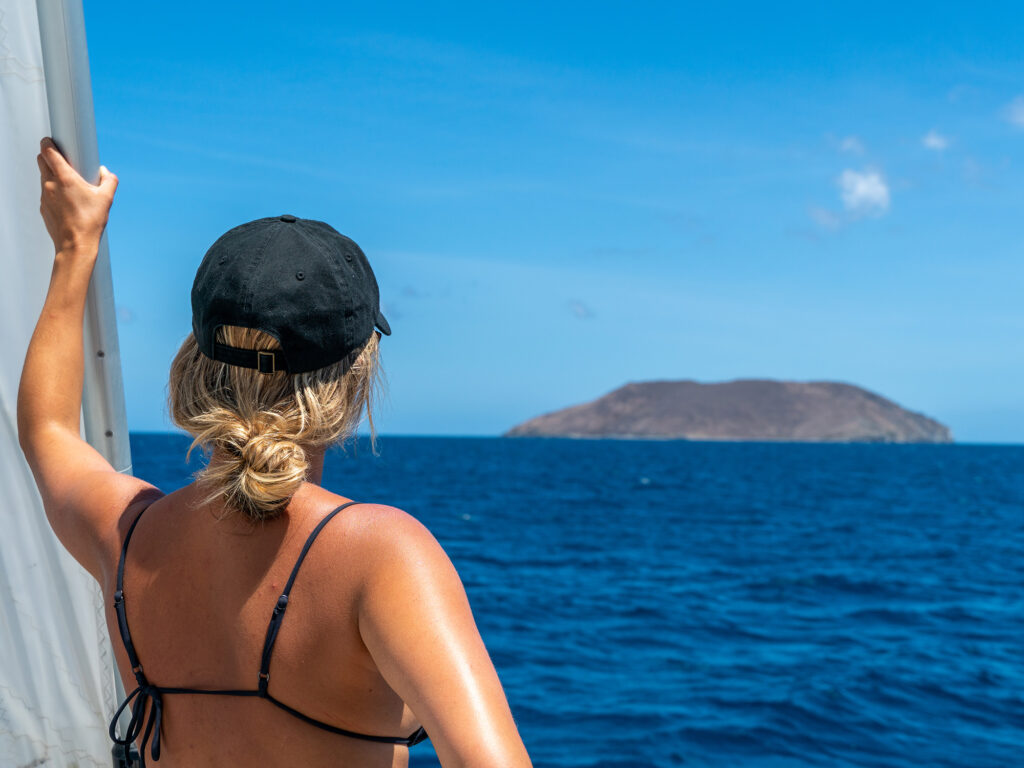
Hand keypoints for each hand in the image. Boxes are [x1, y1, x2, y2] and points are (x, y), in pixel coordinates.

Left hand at [37, 136, 117, 254]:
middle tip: (62, 160)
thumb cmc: (90, 222)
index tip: (51, 140)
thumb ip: (109, 181)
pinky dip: (53, 192)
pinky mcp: (43, 207)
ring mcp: (44, 196)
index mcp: (65, 178)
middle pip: (41, 160)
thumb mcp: (106, 199)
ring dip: (52, 175)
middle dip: (49, 156)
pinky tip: (67, 201)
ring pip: (43, 177)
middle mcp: (50, 184)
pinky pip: (46, 193)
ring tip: (68, 183)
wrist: (76, 245)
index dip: (48, 142)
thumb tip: (107, 173)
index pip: (48, 151)